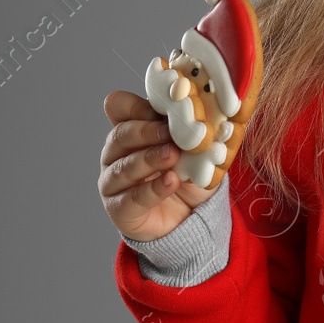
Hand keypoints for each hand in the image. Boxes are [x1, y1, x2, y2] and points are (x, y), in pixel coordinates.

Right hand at [98, 89, 221, 242]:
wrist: (189, 216)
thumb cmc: (187, 174)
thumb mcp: (193, 148)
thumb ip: (192, 130)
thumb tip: (211, 111)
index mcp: (130, 130)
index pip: (118, 107)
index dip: (135, 106)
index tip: (161, 109)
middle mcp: (115, 154)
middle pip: (119, 135)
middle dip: (145, 131)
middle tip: (168, 132)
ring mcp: (113, 182)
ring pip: (123, 167)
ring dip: (149, 158)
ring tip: (172, 155)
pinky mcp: (119, 209)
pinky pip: (132, 197)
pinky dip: (153, 189)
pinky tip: (171, 181)